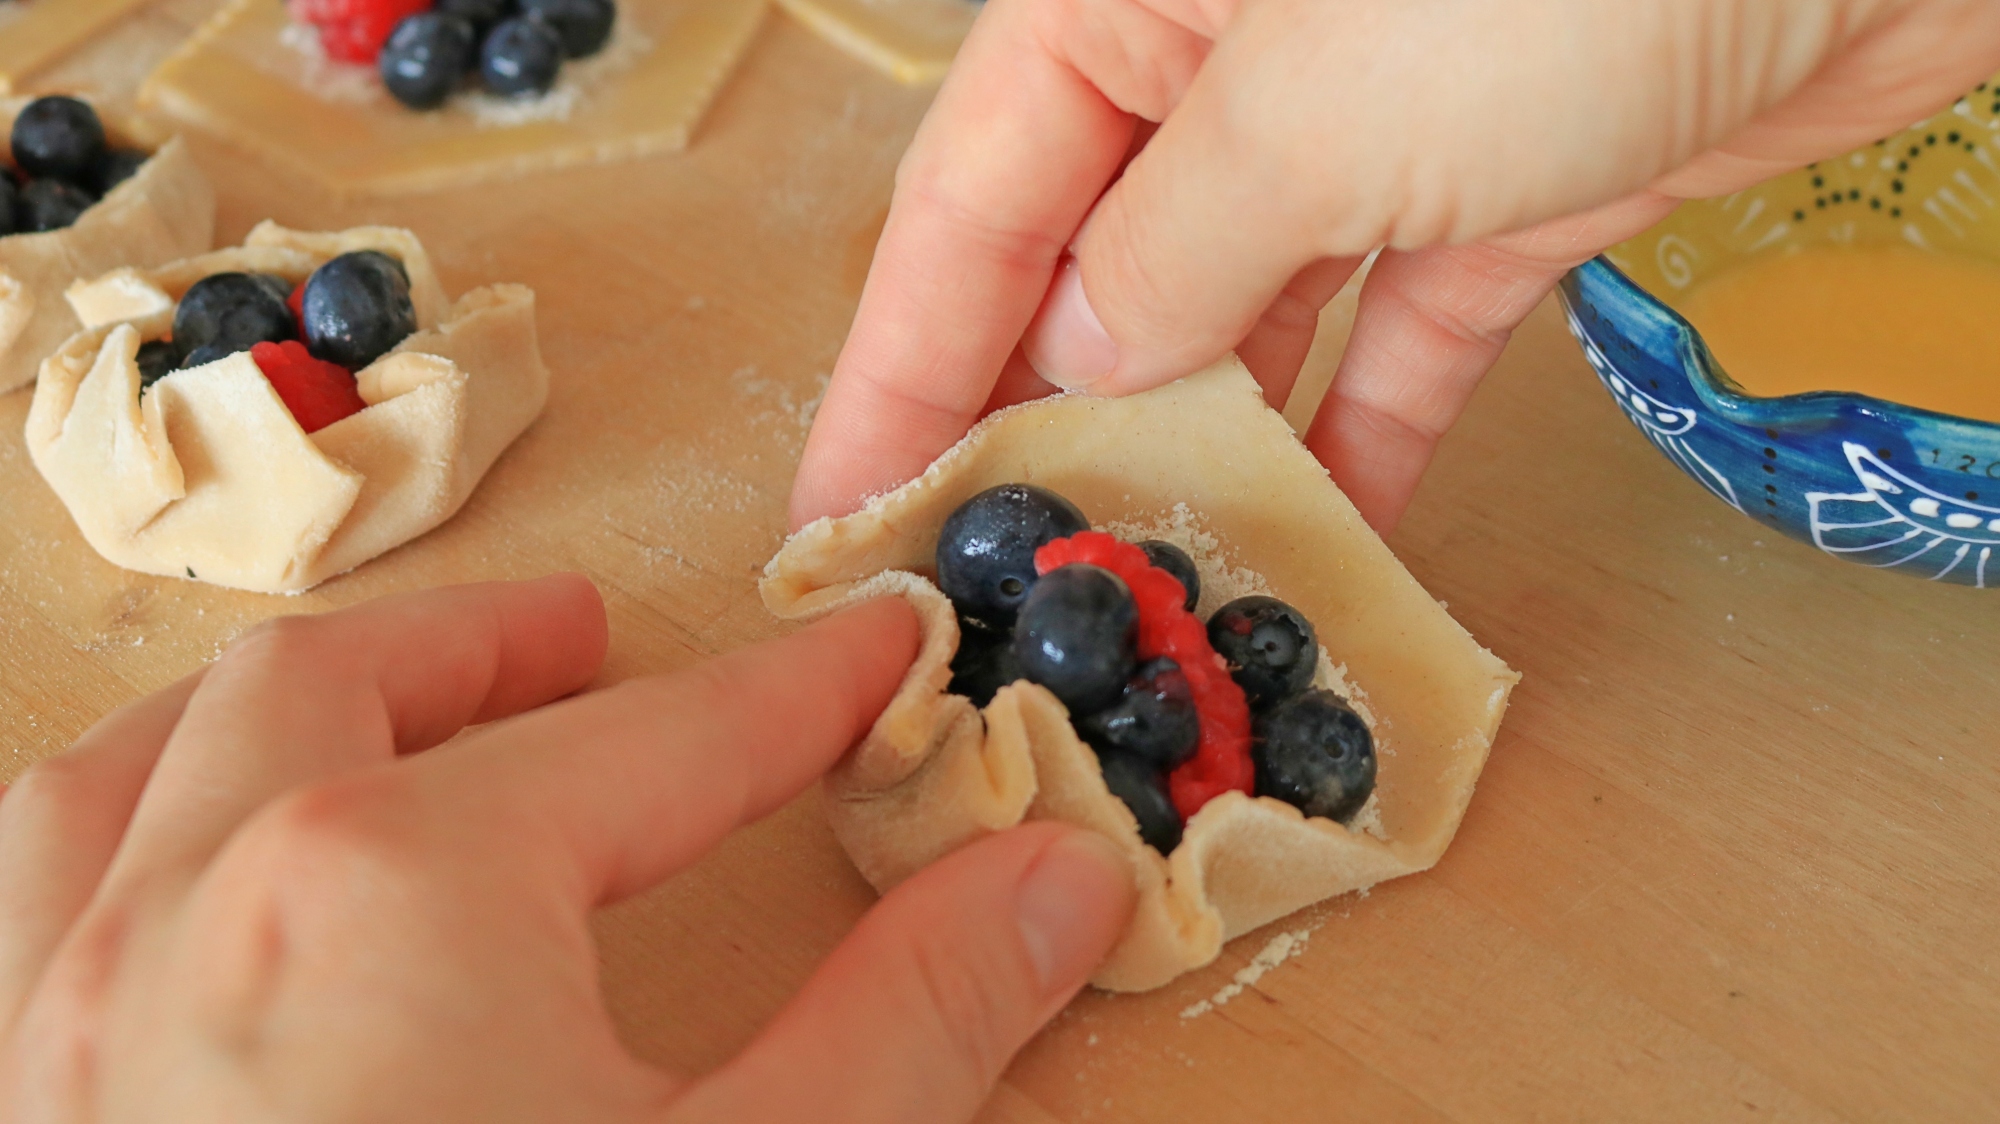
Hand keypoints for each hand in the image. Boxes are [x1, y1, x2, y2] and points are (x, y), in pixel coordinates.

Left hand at [0, 577, 1134, 1122]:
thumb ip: (916, 1022)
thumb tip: (1054, 882)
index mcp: (393, 896)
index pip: (656, 743)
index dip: (791, 695)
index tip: (869, 653)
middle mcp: (185, 922)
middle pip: (339, 688)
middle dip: (492, 645)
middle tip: (597, 643)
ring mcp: (50, 1035)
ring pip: (134, 771)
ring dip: (277, 716)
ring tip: (389, 721)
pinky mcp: (13, 1123)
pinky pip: (25, 915)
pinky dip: (124, 845)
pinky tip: (197, 907)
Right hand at [791, 0, 1999, 531]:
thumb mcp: (1302, 109)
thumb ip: (1166, 247)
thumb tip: (1078, 357)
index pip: (964, 203)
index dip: (894, 370)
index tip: (841, 512)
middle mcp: (1228, 53)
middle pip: (1091, 264)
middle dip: (1040, 423)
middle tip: (987, 582)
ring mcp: (1372, 121)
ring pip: (1242, 312)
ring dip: (1201, 451)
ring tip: (1141, 589)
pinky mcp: (1504, 184)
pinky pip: (1395, 336)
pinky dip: (1360, 437)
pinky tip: (1317, 546)